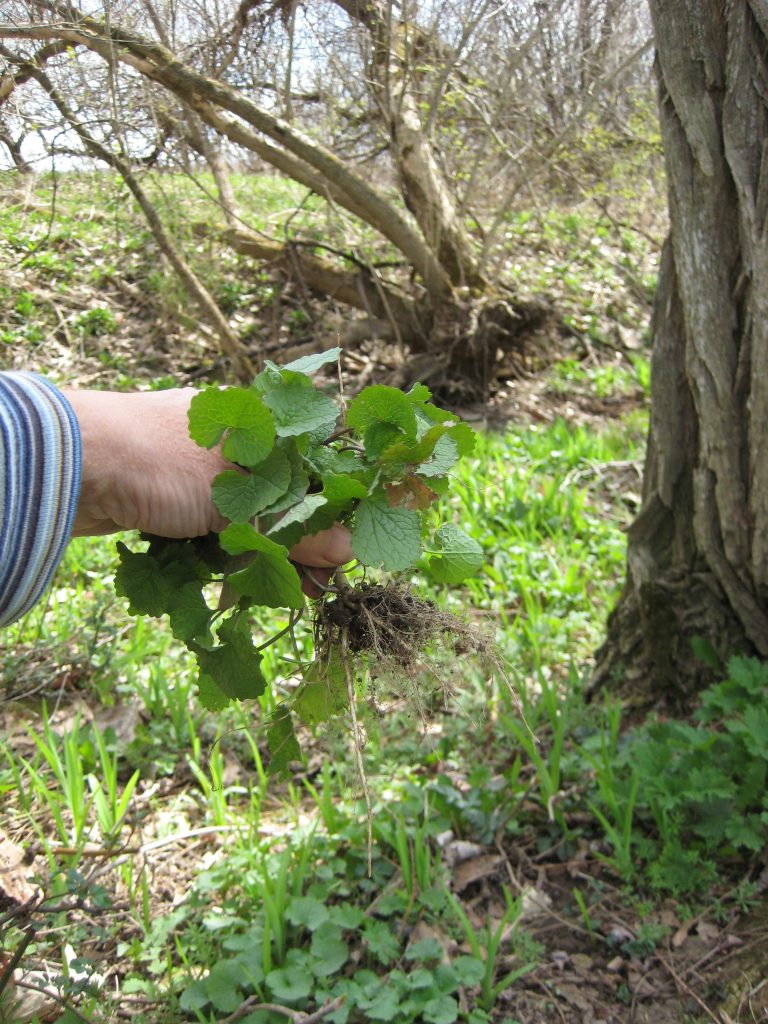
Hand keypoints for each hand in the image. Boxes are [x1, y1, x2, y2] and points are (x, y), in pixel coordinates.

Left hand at [63, 388, 352, 592]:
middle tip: (308, 589)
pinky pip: (207, 529)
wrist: (68, 464)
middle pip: (279, 498)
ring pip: (242, 519)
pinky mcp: (165, 495)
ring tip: (270, 594)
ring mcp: (194, 469)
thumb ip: (293, 527)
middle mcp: (229, 442)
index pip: (310, 470)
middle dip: (294, 547)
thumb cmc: (160, 463)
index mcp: (254, 424)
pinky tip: (229, 585)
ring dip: (258, 558)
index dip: (329, 515)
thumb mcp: (237, 500)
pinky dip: (220, 555)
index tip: (339, 558)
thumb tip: (347, 549)